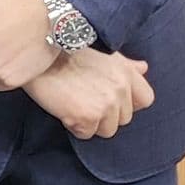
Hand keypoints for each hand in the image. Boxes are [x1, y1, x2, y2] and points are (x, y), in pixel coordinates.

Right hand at [25, 49, 153, 139]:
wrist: (38, 51)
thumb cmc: (66, 50)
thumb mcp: (101, 53)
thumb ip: (125, 65)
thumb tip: (143, 68)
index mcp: (125, 71)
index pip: (146, 99)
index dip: (129, 103)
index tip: (111, 99)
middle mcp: (120, 88)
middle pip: (124, 118)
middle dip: (106, 114)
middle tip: (84, 97)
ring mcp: (105, 104)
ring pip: (107, 130)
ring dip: (91, 122)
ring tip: (73, 101)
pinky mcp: (87, 117)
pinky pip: (86, 134)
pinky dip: (74, 125)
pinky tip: (63, 107)